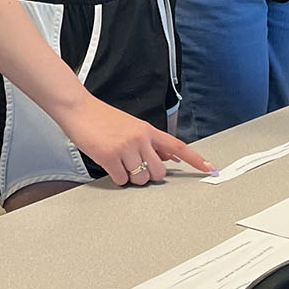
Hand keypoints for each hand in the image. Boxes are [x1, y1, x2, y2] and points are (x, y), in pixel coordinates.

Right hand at [60, 95, 213, 184]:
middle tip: (134, 167)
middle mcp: (141, 138)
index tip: (209, 168)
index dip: (195, 159)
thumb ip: (151, 142)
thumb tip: (169, 157)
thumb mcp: (132, 126)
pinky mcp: (110, 156)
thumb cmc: (103, 118)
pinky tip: (109, 164)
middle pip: (158, 172)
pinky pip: (121, 180)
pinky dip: (116, 177)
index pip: (178, 146)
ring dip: (131, 177)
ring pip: (140, 179)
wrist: (79, 109)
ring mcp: (126, 147)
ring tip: (119, 162)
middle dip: (148, 176)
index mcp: (148, 130)